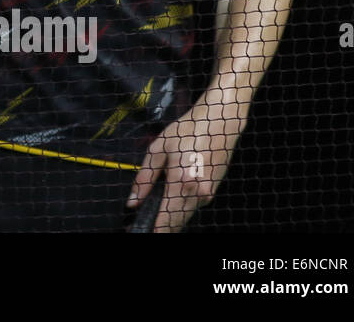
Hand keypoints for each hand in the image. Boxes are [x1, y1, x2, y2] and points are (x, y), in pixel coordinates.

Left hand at [126, 103, 240, 231]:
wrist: (219, 122)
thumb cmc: (188, 131)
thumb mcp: (158, 150)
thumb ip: (144, 178)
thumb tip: (133, 200)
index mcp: (182, 183)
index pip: (165, 218)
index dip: (153, 229)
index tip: (140, 232)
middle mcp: (198, 194)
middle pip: (176, 223)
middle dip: (160, 228)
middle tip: (143, 227)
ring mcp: (207, 195)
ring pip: (185, 217)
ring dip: (170, 221)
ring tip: (152, 218)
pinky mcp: (212, 192)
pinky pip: (192, 208)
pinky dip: (180, 211)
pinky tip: (169, 205)